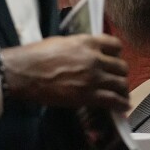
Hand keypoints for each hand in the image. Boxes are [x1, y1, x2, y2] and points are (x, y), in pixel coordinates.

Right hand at [0, 34, 128, 112]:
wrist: (26, 72)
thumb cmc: (38, 55)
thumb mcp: (63, 42)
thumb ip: (80, 46)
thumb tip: (87, 53)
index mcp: (88, 42)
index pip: (116, 45)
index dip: (117, 53)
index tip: (115, 59)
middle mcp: (96, 58)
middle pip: (121, 66)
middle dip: (120, 73)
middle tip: (116, 79)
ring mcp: (94, 77)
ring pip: (121, 83)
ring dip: (123, 89)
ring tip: (122, 95)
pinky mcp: (89, 95)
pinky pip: (113, 100)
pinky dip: (121, 104)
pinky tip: (123, 106)